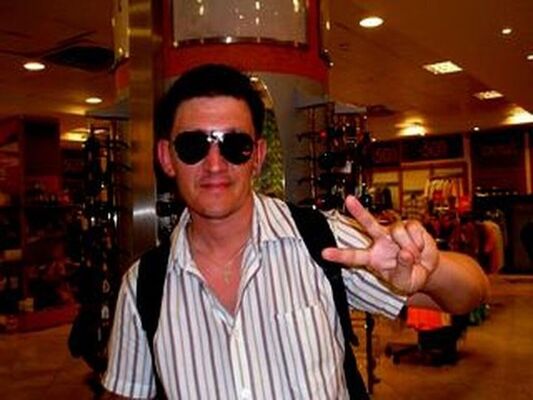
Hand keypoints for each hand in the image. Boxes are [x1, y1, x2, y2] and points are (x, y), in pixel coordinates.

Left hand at [321, 195, 439, 293]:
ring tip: (414, 257)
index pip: (353, 256)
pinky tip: (419, 247)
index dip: (339, 255)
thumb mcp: (405, 282)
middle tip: (348, 200)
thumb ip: (403, 269)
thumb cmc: (410, 276)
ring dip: (410, 247)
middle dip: (358, 211)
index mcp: (373, 258)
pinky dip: (419, 242)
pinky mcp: (409, 225)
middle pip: (367, 224)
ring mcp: (394, 232)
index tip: (324, 253)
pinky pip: (412, 229)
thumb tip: (404, 253)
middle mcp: (380, 241)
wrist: (428, 269)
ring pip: (397, 231)